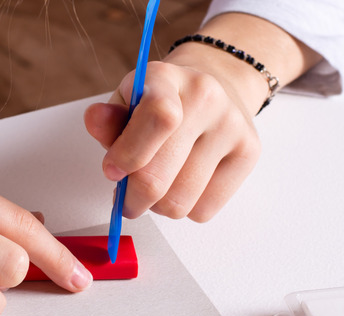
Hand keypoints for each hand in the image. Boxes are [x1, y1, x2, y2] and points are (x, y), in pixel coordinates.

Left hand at [84, 60, 260, 222]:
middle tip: (126, 198)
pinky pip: (203, 210)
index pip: (158, 118)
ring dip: (158, 207)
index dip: (128, 155)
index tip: (112, 171)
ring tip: (157, 187)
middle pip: (159, 177)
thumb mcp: (127, 101)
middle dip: (132, 198)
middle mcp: (206, 98)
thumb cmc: (161, 102)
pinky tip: (183, 185)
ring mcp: (232, 126)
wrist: (217, 86)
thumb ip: (109, 121)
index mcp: (166, 78)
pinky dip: (185, 209)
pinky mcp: (249, 153)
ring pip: (179, 203)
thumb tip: (94, 119)